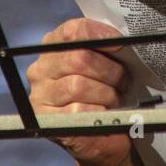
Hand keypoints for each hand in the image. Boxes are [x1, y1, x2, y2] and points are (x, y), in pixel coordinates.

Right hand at [26, 18, 132, 165]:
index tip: (121, 44)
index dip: (100, 35)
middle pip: (79, 58)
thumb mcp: (106, 65)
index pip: (73, 30)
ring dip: (106, 94)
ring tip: (114, 99)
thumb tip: (125, 38)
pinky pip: (77, 110)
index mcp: (54, 47)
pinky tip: (103, 114)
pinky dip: (99, 112)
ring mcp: (40, 96)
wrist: (103, 135)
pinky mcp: (45, 121)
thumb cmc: (105, 93)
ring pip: (78, 85)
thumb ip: (107, 48)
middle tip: (123, 81)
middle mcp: (41, 69)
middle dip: (110, 71)